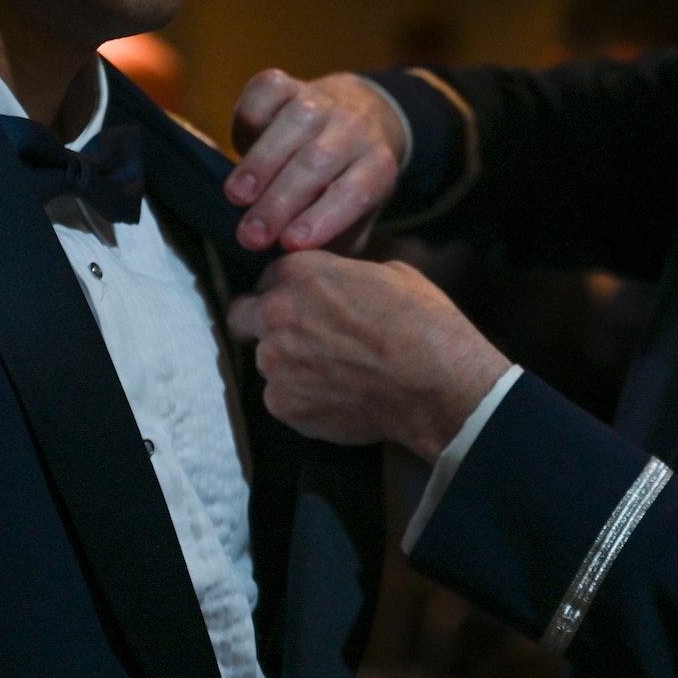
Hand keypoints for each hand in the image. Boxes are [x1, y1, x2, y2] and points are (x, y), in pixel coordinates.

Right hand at [225, 70, 405, 252]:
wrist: (359, 115)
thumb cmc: (345, 185)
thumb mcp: (355, 219)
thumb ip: (333, 241)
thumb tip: (300, 270)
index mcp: (378, 166)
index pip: (354, 192)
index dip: (323, 217)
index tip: (290, 245)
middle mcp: (354, 130)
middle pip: (318, 162)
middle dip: (281, 202)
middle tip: (251, 236)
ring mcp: (321, 102)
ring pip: (293, 125)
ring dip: (261, 163)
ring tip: (236, 197)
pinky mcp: (290, 83)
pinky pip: (269, 90)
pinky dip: (250, 116)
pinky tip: (237, 146)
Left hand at [226, 251, 510, 460]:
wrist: (434, 382)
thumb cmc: (420, 324)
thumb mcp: (388, 274)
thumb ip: (344, 276)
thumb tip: (339, 286)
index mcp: (299, 272)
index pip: (268, 276)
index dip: (284, 291)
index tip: (298, 305)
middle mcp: (276, 314)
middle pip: (243, 316)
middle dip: (260, 325)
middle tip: (295, 339)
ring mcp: (274, 363)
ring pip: (265, 363)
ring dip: (287, 366)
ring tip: (329, 376)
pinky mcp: (283, 405)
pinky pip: (282, 400)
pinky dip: (301, 400)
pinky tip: (335, 398)